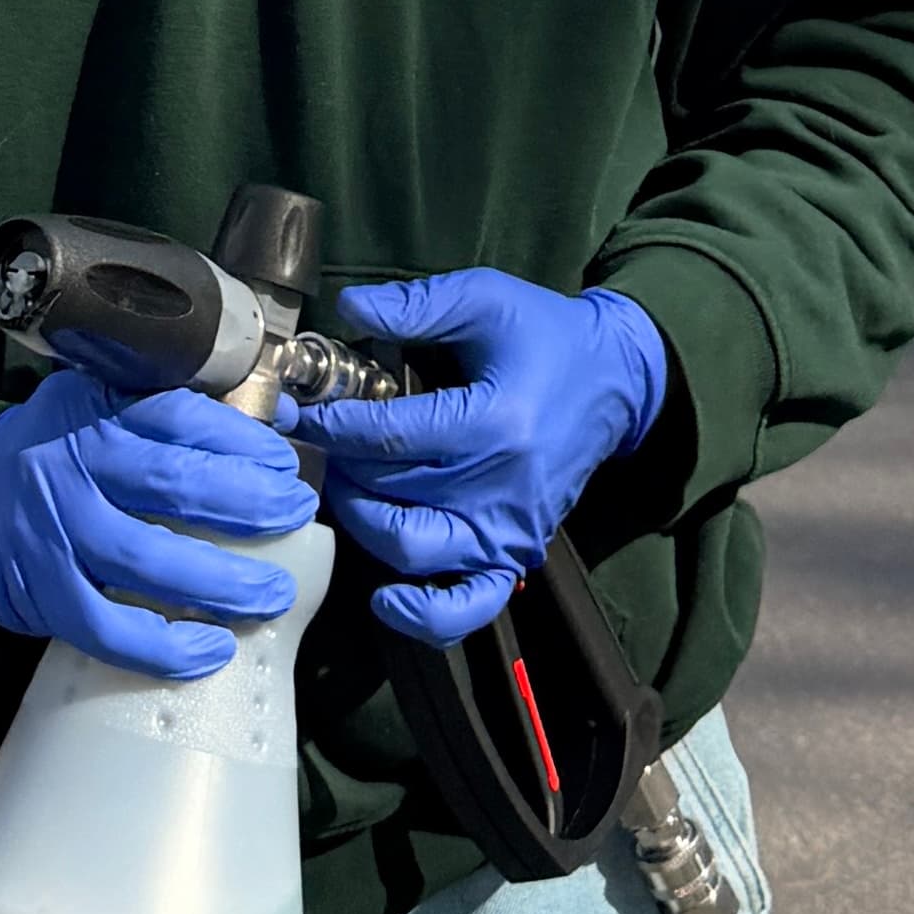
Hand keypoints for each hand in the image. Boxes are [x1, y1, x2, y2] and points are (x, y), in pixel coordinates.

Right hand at [0, 369, 307, 681]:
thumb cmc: (48, 455)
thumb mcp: (91, 406)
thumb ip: (157, 413)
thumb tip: (262, 430)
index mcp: (95, 414)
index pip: (176, 418)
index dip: (238, 441)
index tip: (283, 462)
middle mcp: (74, 467)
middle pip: (171, 484)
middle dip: (248, 503)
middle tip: (297, 515)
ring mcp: (57, 533)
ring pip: (146, 560)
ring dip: (220, 581)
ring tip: (271, 593)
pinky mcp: (44, 593)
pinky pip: (108, 628)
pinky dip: (162, 646)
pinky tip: (210, 650)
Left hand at [296, 273, 666, 648]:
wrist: (617, 378)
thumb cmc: (545, 335)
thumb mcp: (485, 299)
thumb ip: (415, 305)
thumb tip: (348, 308)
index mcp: (494, 421)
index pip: (388, 437)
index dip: (331, 426)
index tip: (296, 413)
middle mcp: (500, 486)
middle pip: (391, 493)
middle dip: (340, 466)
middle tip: (320, 442)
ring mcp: (509, 529)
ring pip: (412, 551)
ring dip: (364, 523)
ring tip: (350, 486)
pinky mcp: (516, 553)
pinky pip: (468, 605)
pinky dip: (424, 615)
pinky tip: (388, 598)